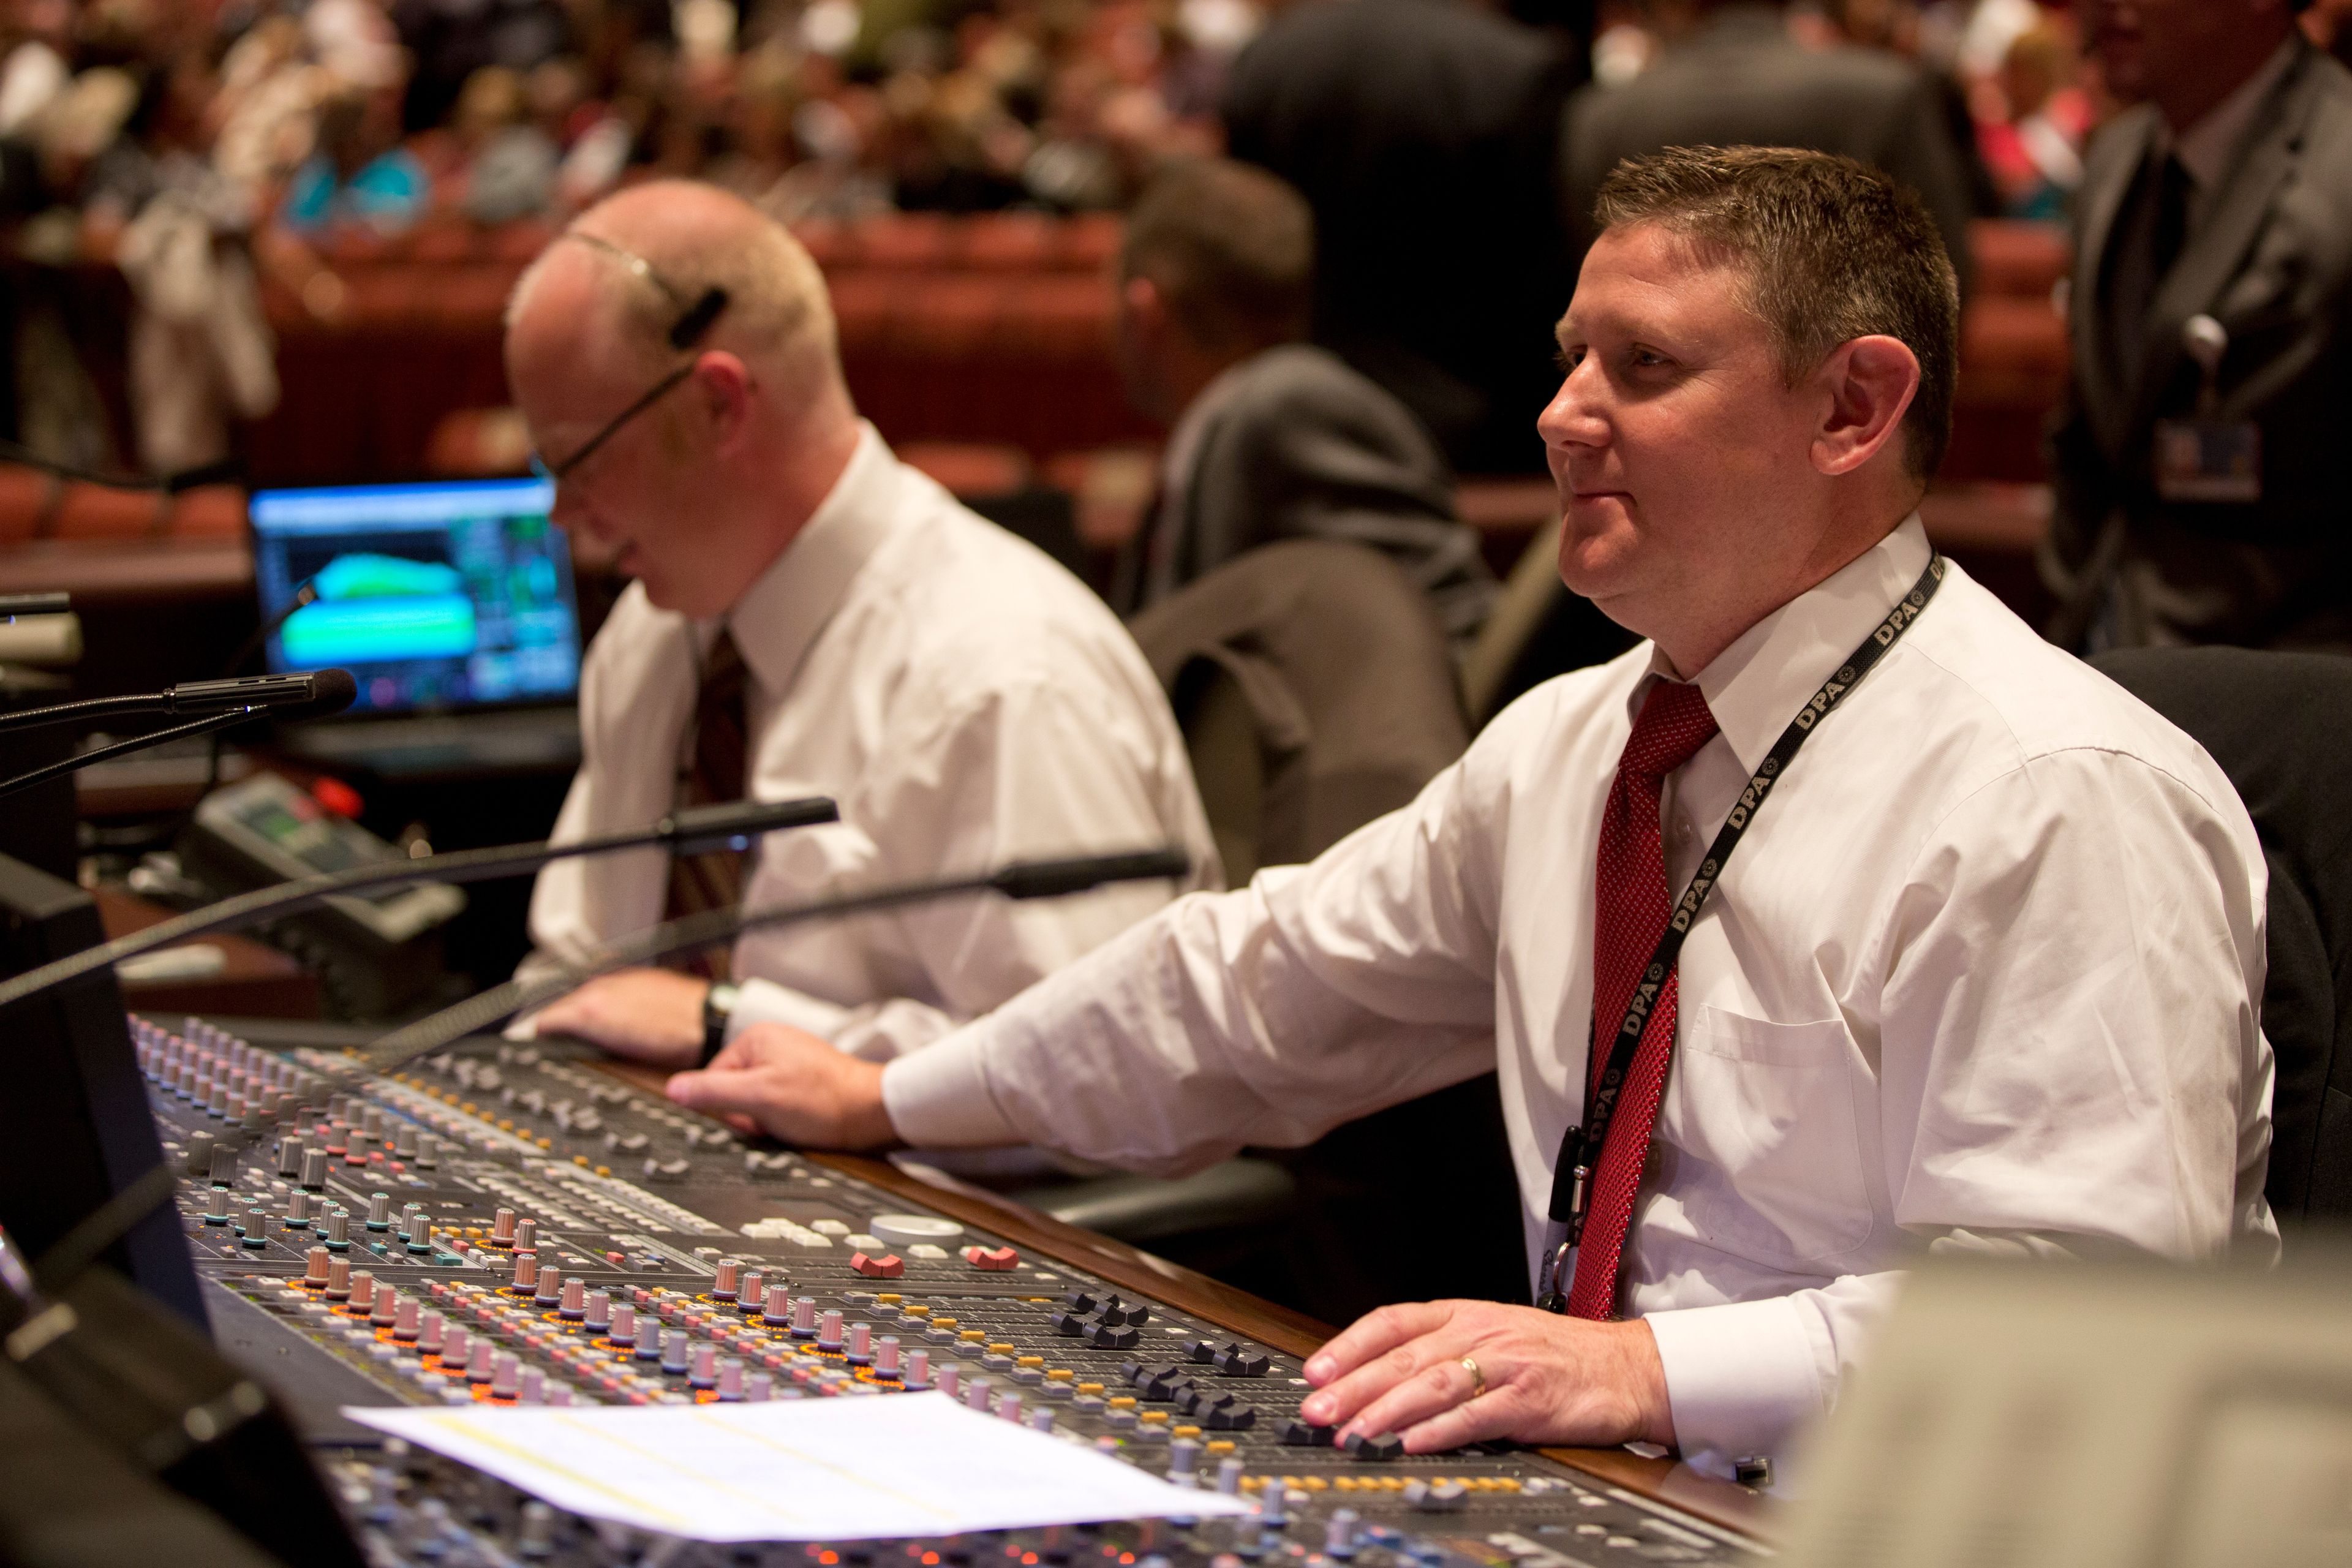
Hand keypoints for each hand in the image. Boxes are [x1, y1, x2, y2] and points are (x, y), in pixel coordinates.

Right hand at [529, 968, 707, 1065]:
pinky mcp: (637, 977)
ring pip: (584, 995)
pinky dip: (601, 1004)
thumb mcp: (620, 1055)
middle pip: (563, 1006)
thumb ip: (585, 1047)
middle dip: (558, 1025)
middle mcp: (601, 987)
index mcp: (591, 1008)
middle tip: (557, 1046)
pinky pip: (607, 989)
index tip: (537, 1050)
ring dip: (579, 1013)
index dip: (539, 1038)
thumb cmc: (673, 1040)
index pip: (546, 1020)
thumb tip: (561, 1047)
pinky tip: (613, 1020)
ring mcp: (620, 980)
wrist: (710, 1021)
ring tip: (583, 1036)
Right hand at [664, 1023, 895, 1148]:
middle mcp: (772, 1044)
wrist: (872, 1113)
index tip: (751, 1116)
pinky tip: (802, 1121)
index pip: (713, 1078)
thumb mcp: (758, 1098)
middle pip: (734, 1090)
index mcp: (756, 1038)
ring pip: (756, 1101)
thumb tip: (673, 1088)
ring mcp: (789, 1061)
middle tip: (774, 1119)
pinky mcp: (803, 1080)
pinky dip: (784, 1118)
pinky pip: (777, 1104)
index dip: (729, 1107)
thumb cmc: (822, 1101)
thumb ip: (713, 1092)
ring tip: (793, 1119)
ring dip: (767, 1118)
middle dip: (749, 1114)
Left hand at [1297, 1300, 1675, 1454]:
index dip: (1349, 1345)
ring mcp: (1506, 1364)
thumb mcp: (1492, 1334)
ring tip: (1354, 1435)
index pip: (1393, 1322)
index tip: (1313, 1372)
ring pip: (1434, 1384)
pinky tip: (1412, 1443)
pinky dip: (1441, 1430)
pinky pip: (1477, 1415)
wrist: (1627, 1367)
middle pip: (1404, 1357)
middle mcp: (1480, 1331)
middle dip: (1354, 1386)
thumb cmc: (1555, 1354)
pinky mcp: (1531, 1399)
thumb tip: (1372, 1377)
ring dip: (1387, 1411)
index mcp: (1463, 1313)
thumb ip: (1439, 1349)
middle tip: (1317, 1412)